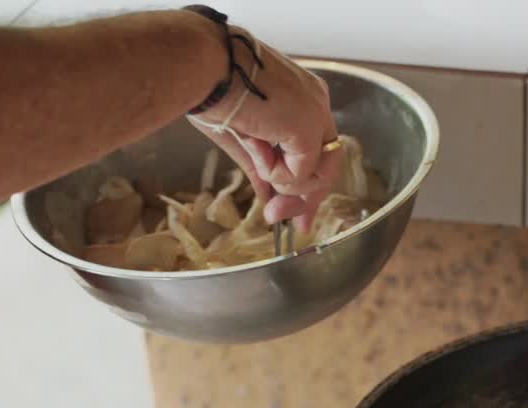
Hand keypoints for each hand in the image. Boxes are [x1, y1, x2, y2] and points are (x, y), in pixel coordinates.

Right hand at [191, 29, 341, 231]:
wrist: (201, 66)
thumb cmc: (209, 90)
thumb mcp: (241, 136)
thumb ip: (262, 169)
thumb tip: (269, 200)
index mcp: (301, 97)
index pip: (317, 150)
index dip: (307, 185)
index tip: (293, 216)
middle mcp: (315, 101)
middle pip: (326, 165)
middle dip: (305, 200)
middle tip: (283, 221)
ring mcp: (315, 113)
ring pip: (316, 174)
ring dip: (282, 180)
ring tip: (254, 153)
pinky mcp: (308, 128)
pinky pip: (300, 174)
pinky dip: (275, 173)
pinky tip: (256, 145)